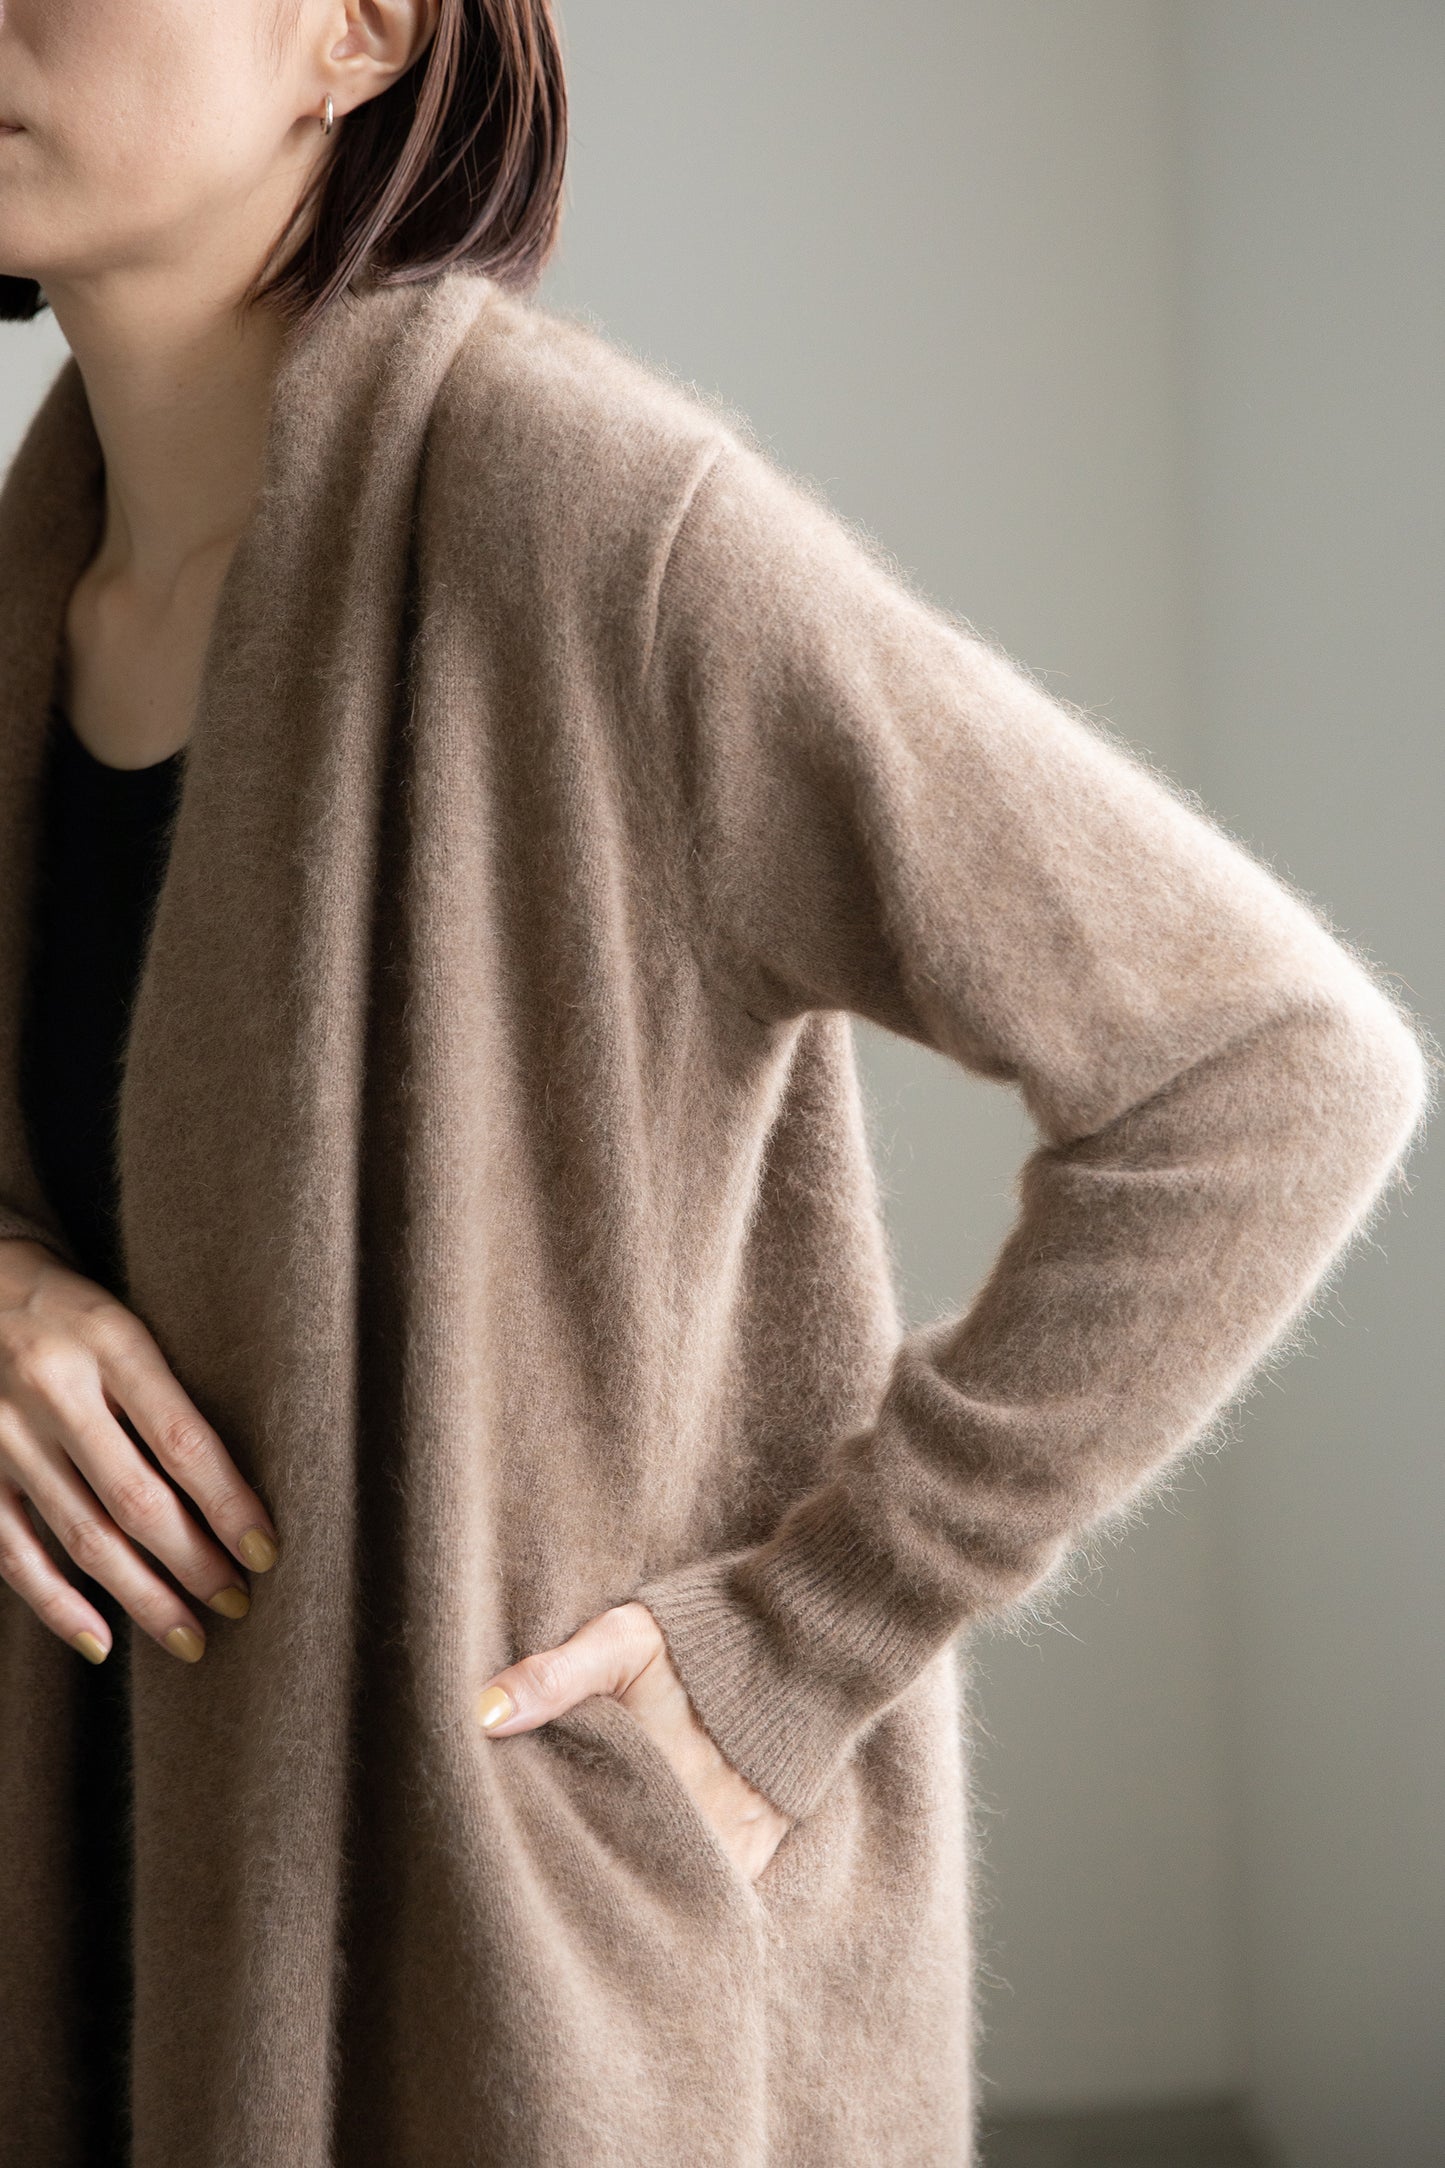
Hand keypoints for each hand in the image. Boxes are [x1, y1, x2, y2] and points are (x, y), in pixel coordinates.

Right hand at [0, 1237, 278, 1664]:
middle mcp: (54, 1388)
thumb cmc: (74, 1307)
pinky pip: (13, 1552)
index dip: (230, 1504)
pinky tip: (100, 1640)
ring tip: (189, 1637)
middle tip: (238, 1604)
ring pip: (83, 1537)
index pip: (183, 1439)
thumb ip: (169, 1391)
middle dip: (194, 1563)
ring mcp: (3, 1433)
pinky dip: (57, 1604)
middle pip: (136, 1500)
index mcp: (110, 1341)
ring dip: (142, 1597)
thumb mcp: (128, 1319)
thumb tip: (235, 1489)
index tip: (267, 1551)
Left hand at [475, 1598, 791, 1882]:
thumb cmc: (703, 1635)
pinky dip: (674, 1889)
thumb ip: (553, 1676)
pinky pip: (705, 1893)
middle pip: (613, 1872)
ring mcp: (724, 1846)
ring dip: (626, 1882)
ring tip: (589, 1881)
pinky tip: (644, 1879)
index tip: (506, 1844)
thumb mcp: (622, 1641)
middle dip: (579, 1871)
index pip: (571, 1840)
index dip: (537, 1844)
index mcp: (643, 1780)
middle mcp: (686, 1827)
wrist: (807, 1639)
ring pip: (657, 1890)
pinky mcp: (754, 1852)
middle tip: (538, 1872)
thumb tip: (479, 1714)